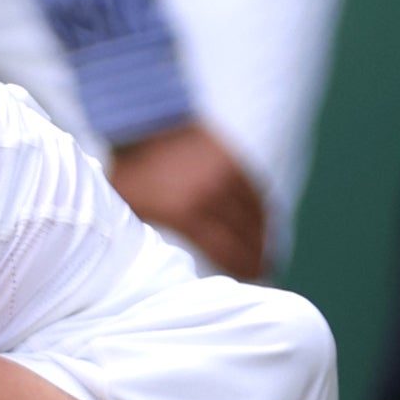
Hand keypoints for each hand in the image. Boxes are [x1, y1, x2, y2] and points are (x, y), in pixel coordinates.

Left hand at [108, 121, 269, 280]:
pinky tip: (265, 224)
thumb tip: (159, 263)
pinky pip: (258, 192)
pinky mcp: (235, 159)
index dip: (244, 267)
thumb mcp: (131, 209)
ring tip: (268, 252)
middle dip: (259, 257)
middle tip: (264, 272)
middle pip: (248, 236)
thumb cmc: (132, 171)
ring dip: (266, 236)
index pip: (227, 250)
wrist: (143, 120)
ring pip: (258, 214)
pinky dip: (264, 211)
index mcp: (186, 212)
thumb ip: (148, 234)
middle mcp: (212, 195)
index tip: (253, 278)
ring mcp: (227, 175)